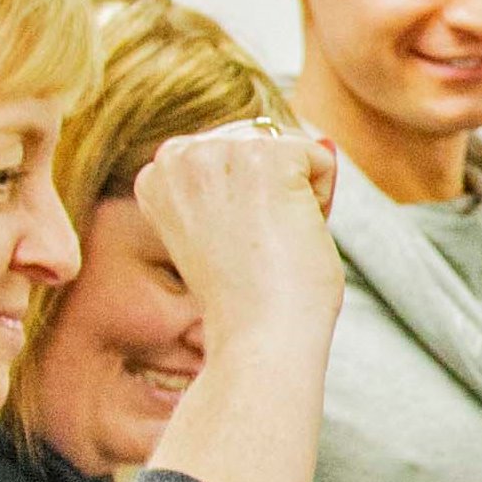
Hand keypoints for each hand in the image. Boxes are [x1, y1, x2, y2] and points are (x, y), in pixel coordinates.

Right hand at [129, 124, 345, 349]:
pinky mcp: (266, 156)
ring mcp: (219, 150)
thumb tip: (323, 144)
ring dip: (298, 197)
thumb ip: (239, 185)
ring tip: (271, 242)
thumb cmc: (249, 299)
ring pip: (291, 150)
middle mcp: (178, 153)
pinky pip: (322, 159)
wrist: (257, 337)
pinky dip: (324, 198)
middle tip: (256, 249)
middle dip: (274, 194)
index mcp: (158, 173)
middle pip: (261, 145)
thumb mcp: (221, 229)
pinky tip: (293, 233)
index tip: (233, 245)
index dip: (248, 203)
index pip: (230, 156)